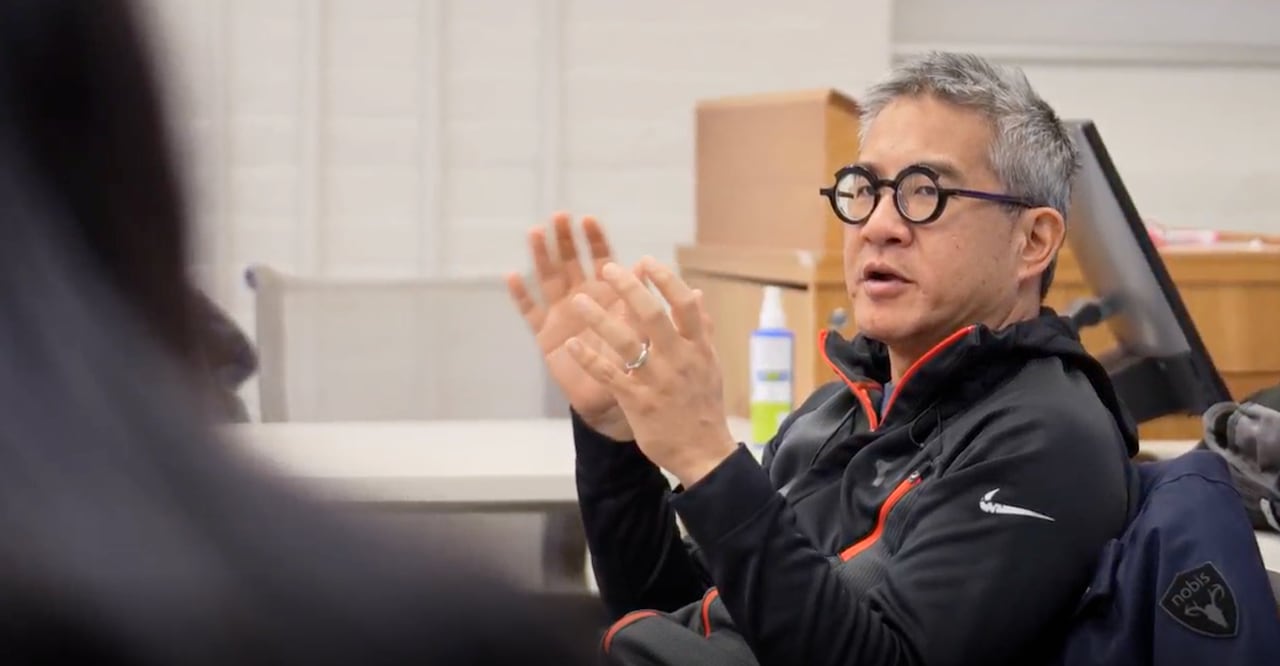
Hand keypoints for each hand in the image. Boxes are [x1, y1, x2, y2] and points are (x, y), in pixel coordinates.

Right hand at [506, 213, 637, 440]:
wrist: (613, 401)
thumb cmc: (632, 366)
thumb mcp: (640, 333)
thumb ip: (640, 302)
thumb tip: (645, 266)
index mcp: (609, 295)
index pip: (602, 260)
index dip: (595, 240)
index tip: (588, 220)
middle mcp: (583, 298)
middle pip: (571, 262)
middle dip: (566, 239)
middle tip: (560, 217)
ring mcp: (562, 314)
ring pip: (549, 278)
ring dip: (542, 256)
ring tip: (535, 232)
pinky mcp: (546, 334)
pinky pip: (530, 311)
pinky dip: (521, 295)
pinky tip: (511, 275)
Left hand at [564, 258, 737, 486]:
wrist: (704, 453)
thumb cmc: (705, 405)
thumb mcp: (710, 364)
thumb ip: (702, 328)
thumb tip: (697, 293)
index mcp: (698, 348)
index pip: (684, 305)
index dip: (665, 280)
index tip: (646, 262)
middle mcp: (678, 360)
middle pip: (652, 316)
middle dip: (628, 289)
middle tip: (607, 269)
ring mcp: (656, 381)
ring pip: (625, 343)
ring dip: (599, 319)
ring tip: (578, 301)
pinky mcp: (637, 402)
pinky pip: (608, 375)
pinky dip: (588, 359)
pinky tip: (571, 345)